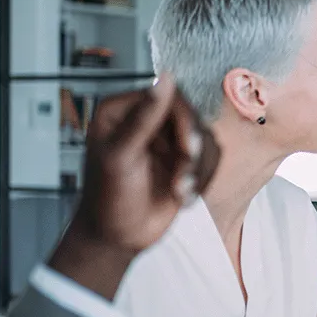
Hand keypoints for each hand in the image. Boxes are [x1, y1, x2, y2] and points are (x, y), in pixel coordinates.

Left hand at [47, 74, 219, 299]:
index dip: (184, 121)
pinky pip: (209, 159)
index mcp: (122, 110)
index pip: (169, 97)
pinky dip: (202, 179)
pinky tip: (183, 196)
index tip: (186, 150)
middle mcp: (145, 121)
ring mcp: (164, 141)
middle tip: (182, 178)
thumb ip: (144, 117)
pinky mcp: (181, 161)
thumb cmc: (108, 199)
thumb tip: (165, 78)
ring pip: (204, 139)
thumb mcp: (122, 156)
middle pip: (192, 117)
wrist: (117, 238)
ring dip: (197, 170)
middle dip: (191, 151)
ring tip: (180, 191)